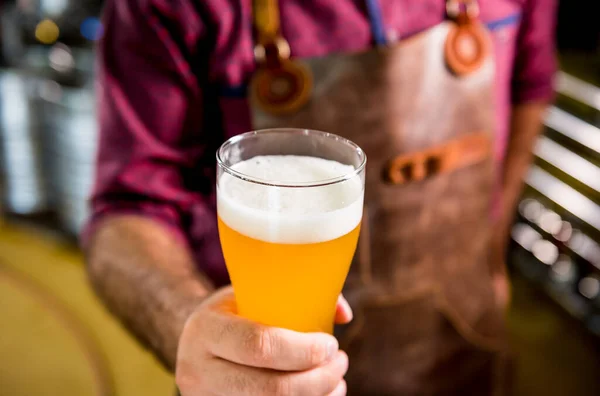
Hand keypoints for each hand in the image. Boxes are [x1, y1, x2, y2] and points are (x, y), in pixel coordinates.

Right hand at [176, 287, 353, 395]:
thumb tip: (342, 314)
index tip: (331, 344)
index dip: (303, 350)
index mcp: (206, 329)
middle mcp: (198, 370)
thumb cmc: (234, 314)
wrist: (195, 345)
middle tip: (340, 363)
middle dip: (317, 379)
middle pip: (270, 388)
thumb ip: (298, 296)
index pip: (259, 345)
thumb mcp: (251, 294)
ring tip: (337, 381)